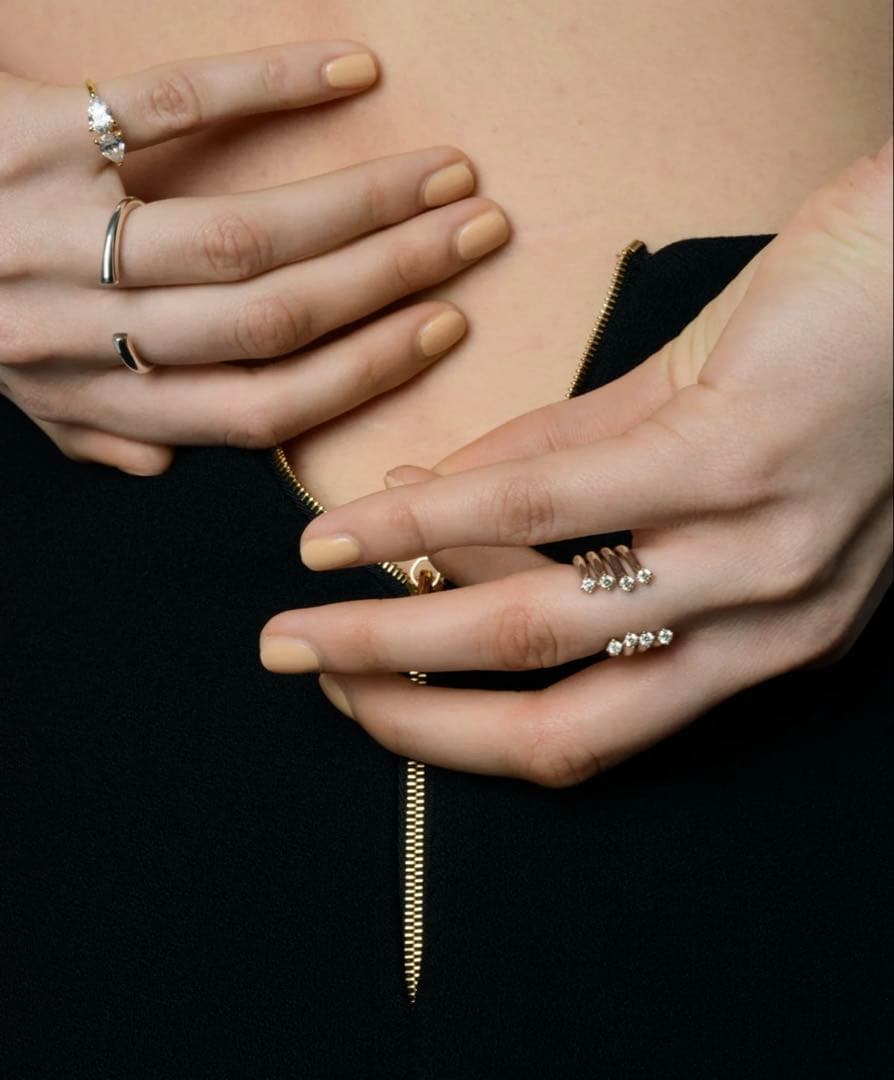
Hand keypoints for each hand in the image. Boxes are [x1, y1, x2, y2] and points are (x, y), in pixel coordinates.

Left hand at [0, 43, 507, 473]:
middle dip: (394, 279)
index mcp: (98, 395)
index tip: (442, 325)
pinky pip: (170, 105)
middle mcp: (87, 328)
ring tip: (443, 173)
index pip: (262, 406)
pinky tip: (348, 68)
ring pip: (245, 235)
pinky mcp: (29, 131)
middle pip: (274, 319)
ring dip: (362, 203)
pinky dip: (269, 85)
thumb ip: (95, 433)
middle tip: (476, 232)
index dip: (366, 371)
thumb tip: (166, 463)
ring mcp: (58, 228)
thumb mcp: (19, 396)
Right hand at [260, 140, 892, 786]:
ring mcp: (755, 549)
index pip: (593, 728)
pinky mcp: (732, 453)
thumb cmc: (831, 346)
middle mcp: (771, 625)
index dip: (463, 728)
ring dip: (395, 631)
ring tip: (303, 614)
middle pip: (560, 723)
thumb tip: (420, 512)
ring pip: (539, 623)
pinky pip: (544, 502)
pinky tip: (351, 527)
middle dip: (413, 714)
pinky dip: (428, 521)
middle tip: (310, 676)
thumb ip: (562, 483)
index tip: (372, 690)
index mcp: (769, 637)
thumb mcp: (691, 439)